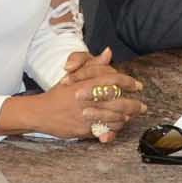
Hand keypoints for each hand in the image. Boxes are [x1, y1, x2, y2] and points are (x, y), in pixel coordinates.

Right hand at [0, 47, 145, 140]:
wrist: (39, 112)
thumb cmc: (59, 93)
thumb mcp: (74, 76)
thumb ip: (93, 65)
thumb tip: (108, 52)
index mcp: (85, 84)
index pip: (113, 80)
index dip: (128, 82)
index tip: (138, 86)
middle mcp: (87, 100)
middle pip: (118, 102)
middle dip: (134, 105)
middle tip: (142, 106)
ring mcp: (85, 116)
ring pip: (114, 118)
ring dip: (126, 117)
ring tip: (132, 116)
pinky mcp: (83, 130)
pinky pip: (104, 130)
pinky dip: (114, 129)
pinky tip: (119, 125)